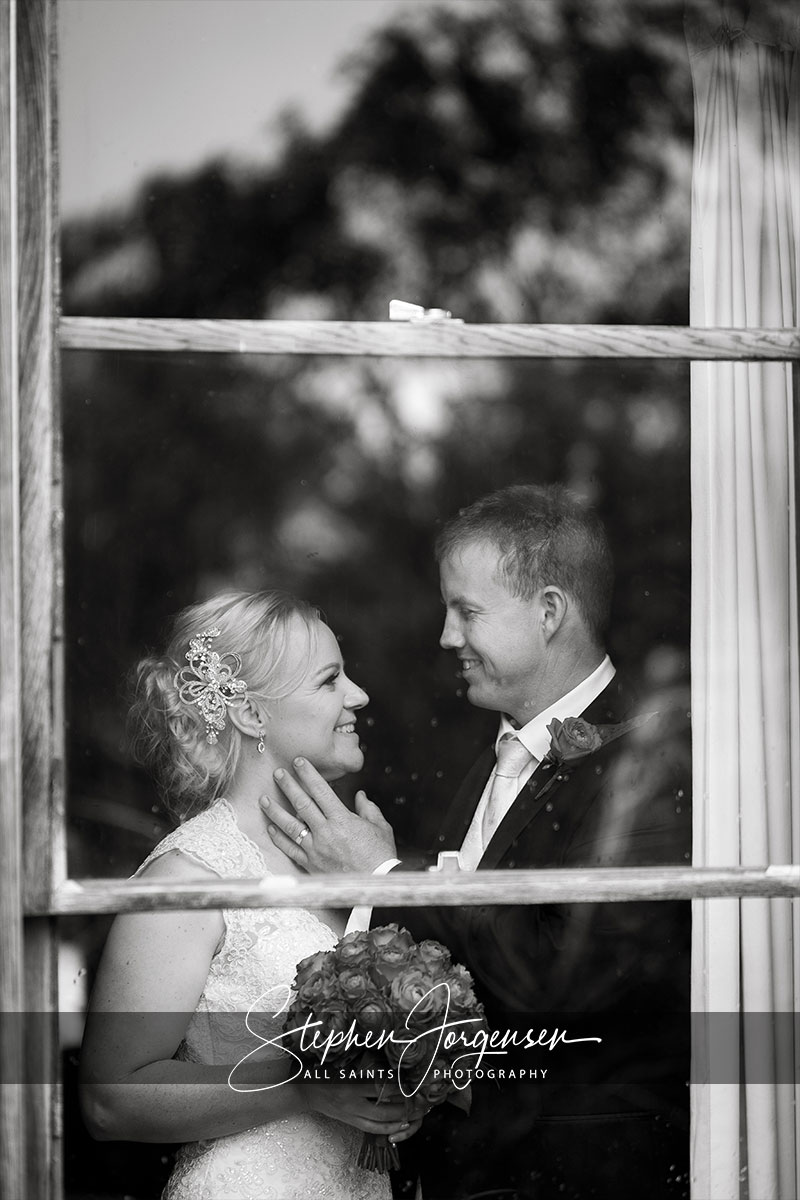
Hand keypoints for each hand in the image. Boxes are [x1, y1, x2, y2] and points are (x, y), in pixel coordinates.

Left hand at [262, 758, 397, 872]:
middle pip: (302, 804)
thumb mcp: (380, 827)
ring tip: (263, 799)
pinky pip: (290, 850)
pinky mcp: (311, 865)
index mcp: (342, 820)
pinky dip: (279, 839)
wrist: (376, 884)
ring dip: (275, 811)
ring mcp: (316, 849)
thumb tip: (360, 795)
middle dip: (288, 786)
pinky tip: (270, 828)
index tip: (298, 762)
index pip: (321, 791)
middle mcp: (325, 832)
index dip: (308, 774)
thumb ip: (368, 809)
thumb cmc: (381, 855)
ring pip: (290, 826)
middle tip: (277, 773)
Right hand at [302, 1079, 423, 1142]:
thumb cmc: (325, 1073)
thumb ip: (364, 1068)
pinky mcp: (350, 1123)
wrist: (307, 1092)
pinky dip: (387, 1129)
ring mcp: (351, 1116)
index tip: (410, 1083)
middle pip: (382, 1110)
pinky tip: (399, 1125)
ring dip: (397, 1121)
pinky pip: (371, 1129)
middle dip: (402, 1108)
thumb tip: (389, 1067)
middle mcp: (351, 1104)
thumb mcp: (343, 1066)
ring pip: (378, 1124)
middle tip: (418, 1102)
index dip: (396, 1087)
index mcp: (350, 1086)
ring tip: (413, 1116)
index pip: (378, 1088)